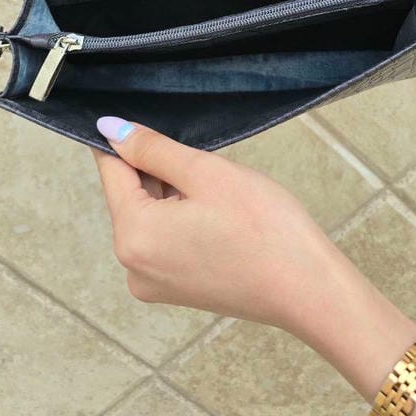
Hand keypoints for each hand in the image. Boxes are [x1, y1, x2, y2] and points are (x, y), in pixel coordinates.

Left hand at [90, 117, 340, 333]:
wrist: (308, 288)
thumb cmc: (264, 227)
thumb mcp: (205, 172)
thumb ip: (152, 149)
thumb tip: (108, 129)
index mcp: (132, 236)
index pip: (112, 171)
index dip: (126, 140)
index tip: (152, 125)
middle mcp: (132, 266)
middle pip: (130, 195)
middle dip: (159, 169)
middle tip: (204, 164)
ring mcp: (153, 283)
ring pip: (150, 215)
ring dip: (174, 193)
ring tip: (219, 193)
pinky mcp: (176, 289)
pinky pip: (164, 239)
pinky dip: (183, 217)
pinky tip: (219, 214)